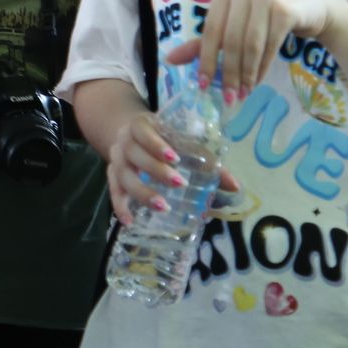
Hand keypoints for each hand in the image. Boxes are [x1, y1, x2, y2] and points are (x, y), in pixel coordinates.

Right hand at [103, 108, 239, 227]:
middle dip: (155, 169)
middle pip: (134, 154)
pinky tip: (129, 221)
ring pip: (123, 175)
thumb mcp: (180, 140)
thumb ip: (205, 160)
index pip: (143, 131)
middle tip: (179, 183)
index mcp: (141, 126)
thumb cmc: (163, 138)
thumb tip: (234, 186)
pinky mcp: (112, 175)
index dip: (156, 143)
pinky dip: (120, 205)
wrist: (131, 134)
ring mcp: (116, 159)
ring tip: (162, 206)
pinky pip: (113, 191)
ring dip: (141, 191)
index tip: (175, 158)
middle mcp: (124, 141)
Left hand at [163, 0, 336, 100]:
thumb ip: (206, 41)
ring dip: (246, 73)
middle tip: (229, 97)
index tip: (204, 86)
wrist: (314, 6)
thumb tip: (170, 60)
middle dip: (229, 72)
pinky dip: (262, 67)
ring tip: (243, 93)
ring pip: (250, 45)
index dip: (206, 60)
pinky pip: (270, 46)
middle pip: (230, 39)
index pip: (210, 30)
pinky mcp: (286, 9)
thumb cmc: (268, 15)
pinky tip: (257, 80)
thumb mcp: (236, 22)